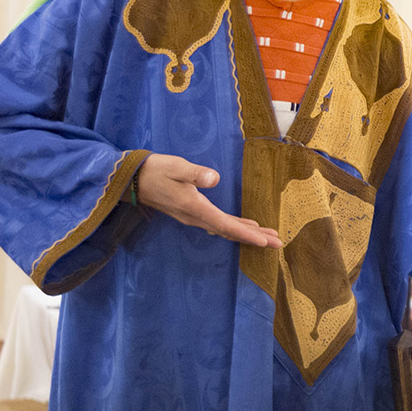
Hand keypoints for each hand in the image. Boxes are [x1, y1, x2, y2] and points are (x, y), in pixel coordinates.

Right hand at [136, 154, 282, 247]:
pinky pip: (218, 224)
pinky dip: (235, 227)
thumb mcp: (176, 167)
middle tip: (278, 243)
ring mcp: (193, 217)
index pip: (226, 225)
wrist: (133, 180)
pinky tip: (246, 226)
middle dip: (254, 238)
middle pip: (230, 231)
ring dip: (247, 233)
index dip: (247, 234)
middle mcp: (196, 217)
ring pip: (225, 229)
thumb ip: (194, 173)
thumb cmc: (156, 170)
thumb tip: (214, 178)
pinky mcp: (192, 213)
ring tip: (268, 237)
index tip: (266, 241)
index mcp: (195, 208)